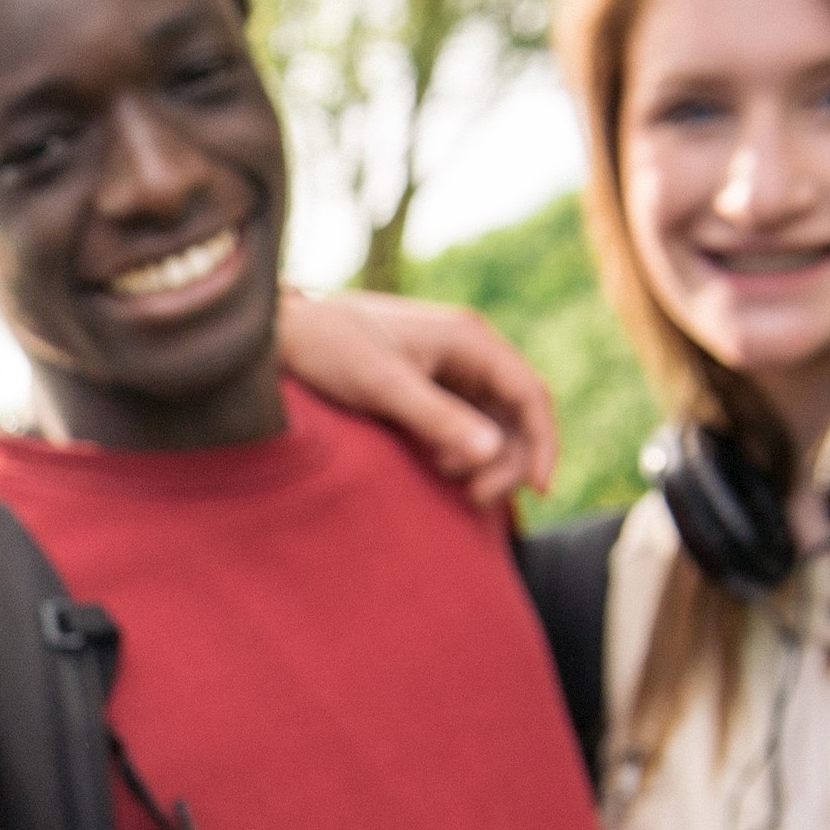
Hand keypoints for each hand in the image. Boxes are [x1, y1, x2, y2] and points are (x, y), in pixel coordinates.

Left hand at [274, 287, 560, 505]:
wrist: (286, 332)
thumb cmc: (331, 348)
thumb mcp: (383, 386)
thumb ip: (437, 418)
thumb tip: (493, 454)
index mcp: (470, 339)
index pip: (530, 393)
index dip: (543, 442)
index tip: (540, 490)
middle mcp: (469, 351)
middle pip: (517, 414)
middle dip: (508, 460)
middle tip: (475, 498)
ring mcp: (451, 369)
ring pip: (493, 422)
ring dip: (485, 459)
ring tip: (450, 482)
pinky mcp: (430, 387)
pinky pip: (465, 424)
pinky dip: (462, 451)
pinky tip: (441, 469)